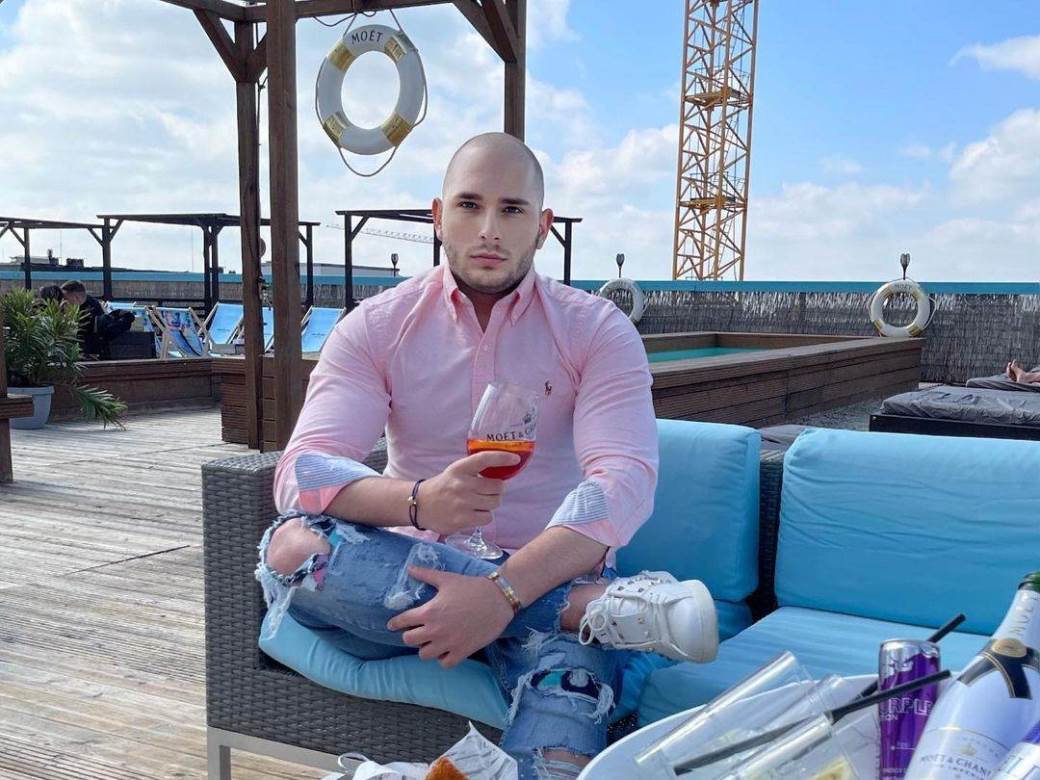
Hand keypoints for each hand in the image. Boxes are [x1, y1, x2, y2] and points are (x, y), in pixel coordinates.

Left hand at [387, 566, 513, 667]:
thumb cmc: (471, 587)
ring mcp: (448, 643)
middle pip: (409, 640)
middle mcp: (435, 630)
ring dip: (425, 648)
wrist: (498, 599)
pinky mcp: (462, 651)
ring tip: (430, 641)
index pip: (402, 621)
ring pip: (424, 654)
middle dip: (410, 635)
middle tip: (416, 630)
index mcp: (429, 611)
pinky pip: (444, 663)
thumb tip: (409, 568)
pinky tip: (445, 650)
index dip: (395, 623)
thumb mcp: (446, 578)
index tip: (393, 624)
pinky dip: (442, 658)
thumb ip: (425, 575)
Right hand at [417, 451, 519, 535]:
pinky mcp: (462, 520)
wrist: (420, 505)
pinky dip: (484, 516)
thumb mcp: (456, 472)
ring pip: (494, 503)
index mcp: (460, 468)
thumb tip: (504, 469)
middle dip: (497, 489)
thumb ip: (476, 471)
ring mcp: (462, 503)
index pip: (485, 459)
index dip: (502, 457)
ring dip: (491, 503)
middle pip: (497, 486)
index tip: (515, 458)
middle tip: (489, 491)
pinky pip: (487, 517)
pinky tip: (473, 513)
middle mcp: (462, 484)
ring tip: (479, 502)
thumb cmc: (443, 487)